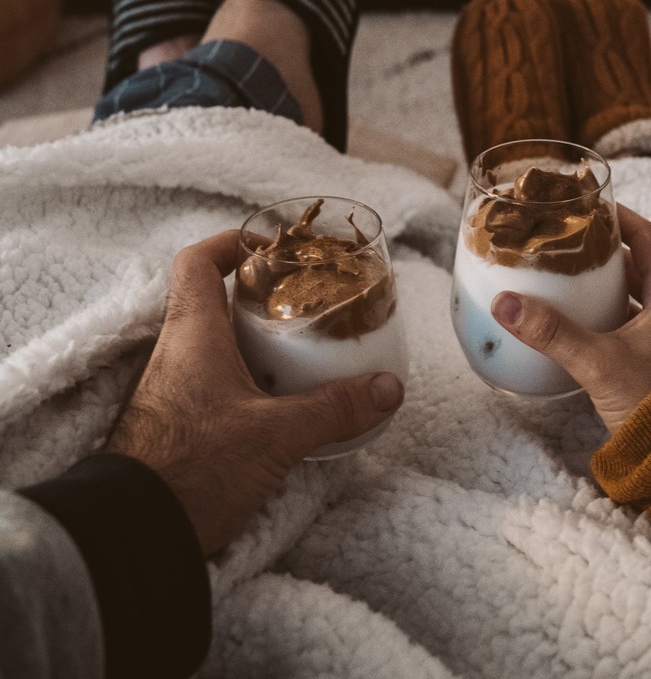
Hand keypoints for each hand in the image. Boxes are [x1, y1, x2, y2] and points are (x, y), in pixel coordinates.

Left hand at [106, 231, 404, 555]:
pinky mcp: (171, 428)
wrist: (132, 536)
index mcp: (192, 333)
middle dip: (258, 300)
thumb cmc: (192, 468)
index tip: (269, 247)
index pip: (197, 261)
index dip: (231, 244)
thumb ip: (333, 409)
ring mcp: (168, 392)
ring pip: (212, 346)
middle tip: (301, 305)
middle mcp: (173, 353)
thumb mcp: (275, 436)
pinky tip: (274, 407)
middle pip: (211, 302)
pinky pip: (209, 386)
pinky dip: (242, 384)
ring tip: (297, 355)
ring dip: (251, 345)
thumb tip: (387, 388)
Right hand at [492, 205, 650, 431]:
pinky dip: (602, 313)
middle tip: (567, 238)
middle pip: (636, 264)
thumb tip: (507, 303)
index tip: (590, 205)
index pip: (647, 237)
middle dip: (602, 250)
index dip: (620, 216)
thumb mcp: (598, 363)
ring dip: (602, 282)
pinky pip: (625, 322)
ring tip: (564, 273)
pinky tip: (573, 320)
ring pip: (631, 295)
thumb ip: (552, 333)